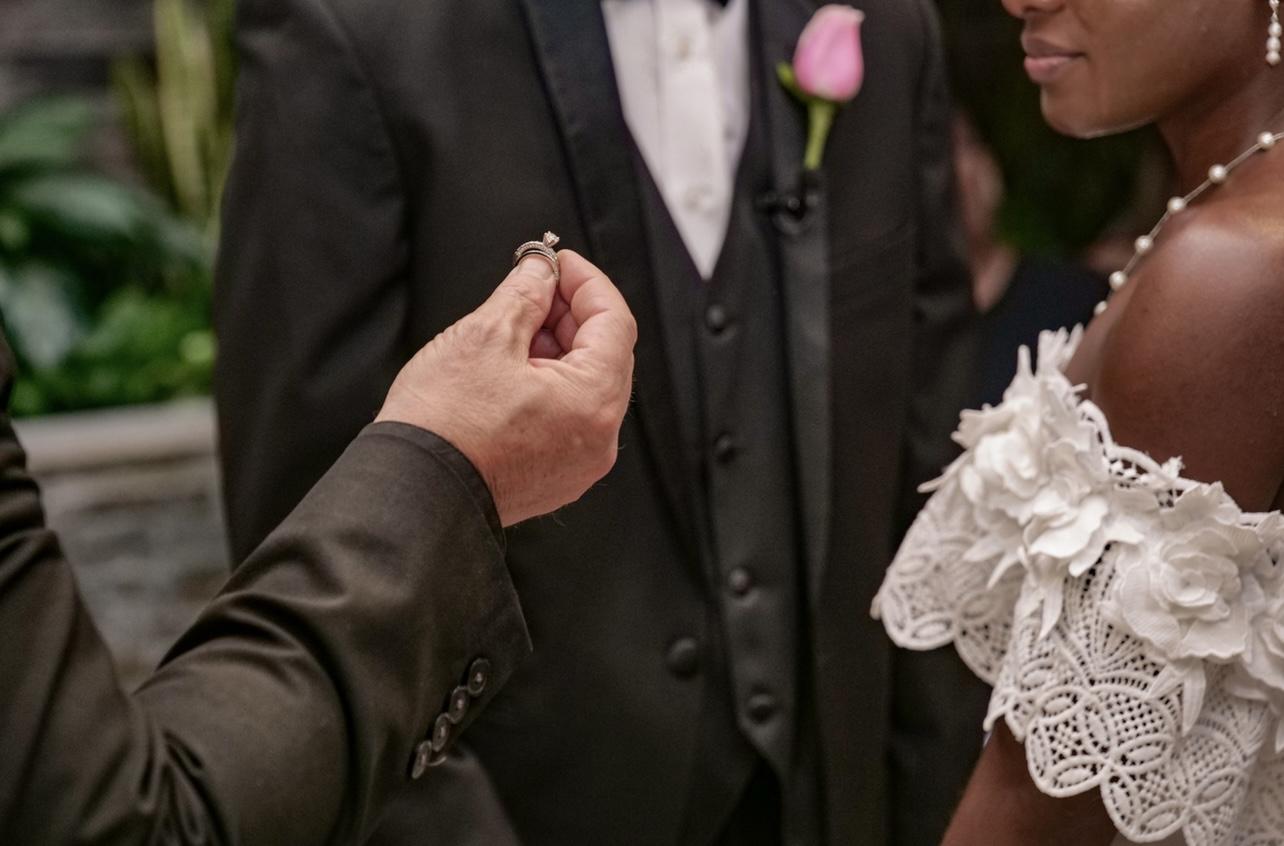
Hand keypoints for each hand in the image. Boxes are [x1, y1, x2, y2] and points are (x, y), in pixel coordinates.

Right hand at [376, 250, 636, 525]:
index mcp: (593, 401)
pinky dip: (550, 385)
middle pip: (605, 354)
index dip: (586, 281)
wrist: (412, 490)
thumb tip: (539, 271)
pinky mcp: (556, 476)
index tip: (558, 261)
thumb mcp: (485, 336)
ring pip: (586, 386)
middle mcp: (598, 438)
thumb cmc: (443, 426)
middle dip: (571, 313)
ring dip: (559, 348)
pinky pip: (568, 417)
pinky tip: (514, 367)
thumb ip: (524, 293)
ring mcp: (579, 463)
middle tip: (535, 287)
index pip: (615, 321)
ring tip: (514, 327)